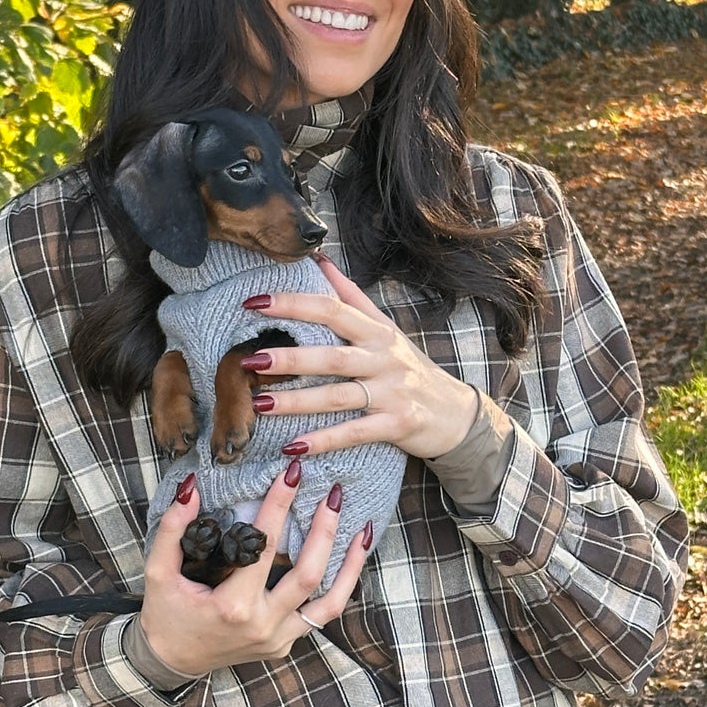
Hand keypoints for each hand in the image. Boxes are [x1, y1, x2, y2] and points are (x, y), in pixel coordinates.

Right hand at [140, 461, 370, 679]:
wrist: (171, 661)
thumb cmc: (165, 614)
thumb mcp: (159, 571)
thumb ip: (173, 528)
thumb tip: (192, 488)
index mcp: (232, 606)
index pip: (264, 546)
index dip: (278, 505)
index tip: (291, 473)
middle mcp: (262, 625)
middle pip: (308, 572)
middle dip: (324, 529)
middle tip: (334, 492)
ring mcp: (279, 639)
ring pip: (330, 601)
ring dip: (349, 563)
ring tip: (362, 528)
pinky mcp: (286, 644)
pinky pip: (322, 615)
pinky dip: (342, 586)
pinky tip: (351, 559)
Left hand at [240, 255, 479, 463]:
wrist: (457, 414)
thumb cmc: (412, 369)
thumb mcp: (386, 329)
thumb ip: (352, 296)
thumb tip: (319, 259)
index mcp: (376, 331)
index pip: (331, 309)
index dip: (292, 303)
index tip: (252, 302)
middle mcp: (383, 358)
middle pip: (332, 355)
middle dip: (289, 357)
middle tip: (250, 359)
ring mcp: (391, 392)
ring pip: (339, 396)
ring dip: (298, 401)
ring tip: (260, 404)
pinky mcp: (397, 424)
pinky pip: (355, 432)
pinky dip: (324, 440)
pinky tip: (294, 447)